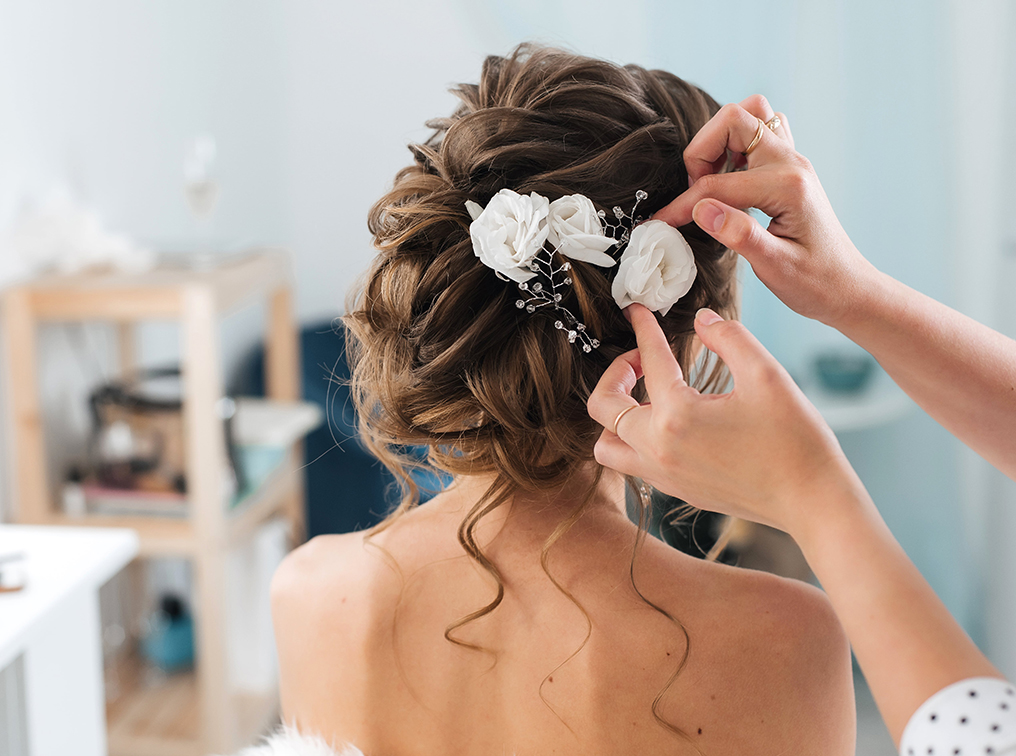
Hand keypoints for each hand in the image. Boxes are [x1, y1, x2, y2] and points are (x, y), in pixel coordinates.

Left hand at [587, 303, 864, 537]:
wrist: (812, 501)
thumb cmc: (794, 439)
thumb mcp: (767, 375)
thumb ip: (729, 338)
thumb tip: (702, 320)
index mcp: (677, 415)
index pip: (649, 359)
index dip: (643, 327)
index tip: (636, 310)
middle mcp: (658, 449)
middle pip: (602, 407)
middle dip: (614, 373)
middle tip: (640, 359)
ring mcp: (663, 475)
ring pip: (606, 445)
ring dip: (614, 415)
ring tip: (645, 395)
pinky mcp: (676, 491)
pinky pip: (632, 464)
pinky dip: (633, 439)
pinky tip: (664, 422)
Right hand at [654, 95, 878, 328]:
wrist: (847, 288)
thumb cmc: (814, 283)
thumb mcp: (775, 268)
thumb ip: (738, 234)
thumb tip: (700, 209)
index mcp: (786, 187)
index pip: (717, 184)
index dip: (682, 204)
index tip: (660, 223)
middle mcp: (791, 163)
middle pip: (734, 119)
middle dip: (701, 151)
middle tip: (695, 191)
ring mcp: (793, 160)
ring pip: (750, 115)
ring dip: (721, 139)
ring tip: (710, 179)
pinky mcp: (790, 166)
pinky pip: (762, 130)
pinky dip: (737, 144)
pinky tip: (729, 178)